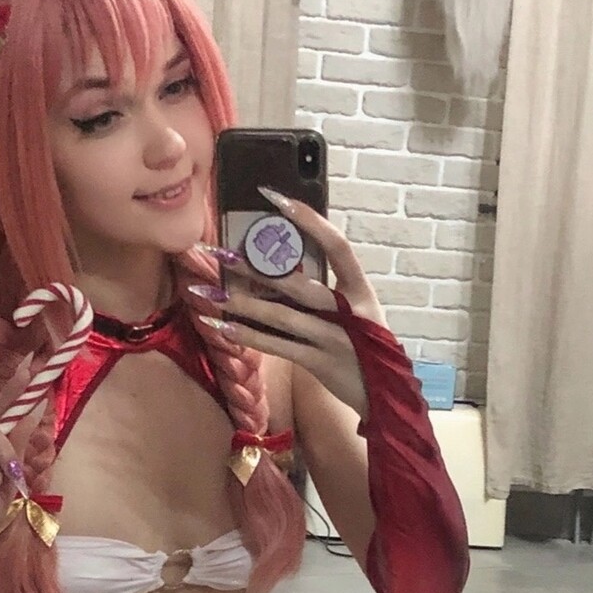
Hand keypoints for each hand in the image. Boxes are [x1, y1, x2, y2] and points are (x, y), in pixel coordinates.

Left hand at [187, 190, 388, 420]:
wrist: (384, 394)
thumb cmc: (364, 345)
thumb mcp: (357, 311)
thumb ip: (327, 291)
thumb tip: (281, 269)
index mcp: (361, 289)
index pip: (337, 245)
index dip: (309, 219)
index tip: (276, 198)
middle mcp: (349, 311)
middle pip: (297, 282)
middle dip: (254, 267)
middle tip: (218, 253)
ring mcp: (334, 338)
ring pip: (281, 315)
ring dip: (241, 304)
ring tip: (208, 294)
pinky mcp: (319, 363)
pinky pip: (278, 346)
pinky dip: (249, 336)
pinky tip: (223, 328)